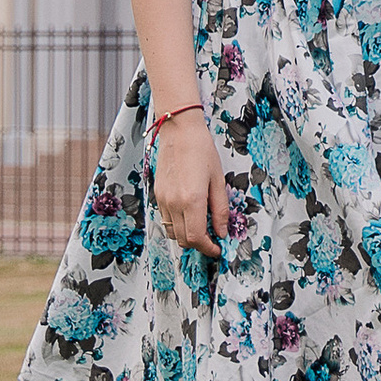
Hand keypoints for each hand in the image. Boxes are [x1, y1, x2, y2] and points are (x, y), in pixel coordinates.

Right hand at [151, 107, 231, 257]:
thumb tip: (222, 232)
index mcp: (192, 200)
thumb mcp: (218, 180)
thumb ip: (220, 209)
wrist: (179, 131)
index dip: (208, 248)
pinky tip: (189, 214)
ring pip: (173, 232)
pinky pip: (166, 220)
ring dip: (187, 236)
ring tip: (201, 227)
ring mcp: (163, 200)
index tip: (218, 249)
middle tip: (212, 240)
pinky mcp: (157, 195)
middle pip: (184, 239)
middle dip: (199, 245)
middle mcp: (174, 203)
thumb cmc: (202, 151)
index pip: (197, 238)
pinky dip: (177, 225)